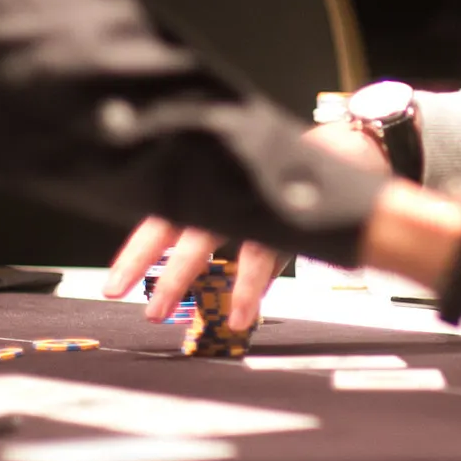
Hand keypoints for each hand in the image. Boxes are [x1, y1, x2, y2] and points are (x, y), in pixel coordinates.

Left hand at [103, 126, 387, 328]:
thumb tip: (192, 284)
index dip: (138, 251)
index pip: (165, 216)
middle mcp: (229, 191)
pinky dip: (252, 285)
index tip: (114, 285)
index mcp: (212, 190)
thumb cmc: (284, 177)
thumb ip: (223, 237)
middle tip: (147, 310)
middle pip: (185, 224)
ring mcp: (258, 197)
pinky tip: (243, 314)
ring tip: (191, 313)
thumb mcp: (247, 204)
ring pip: (222, 233)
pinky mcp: (290, 208)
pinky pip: (269, 248)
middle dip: (163, 268)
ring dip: (204, 277)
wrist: (346, 146)